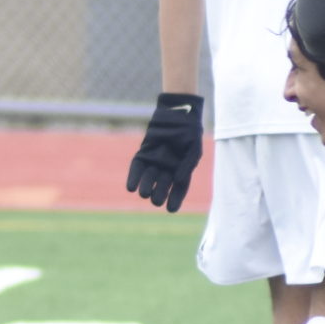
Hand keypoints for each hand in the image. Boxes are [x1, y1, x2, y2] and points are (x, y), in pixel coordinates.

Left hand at [126, 93, 203, 210]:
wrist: (177, 113)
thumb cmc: (189, 132)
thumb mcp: (193, 150)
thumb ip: (187, 166)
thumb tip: (178, 180)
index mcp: (182, 171)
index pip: (178, 190)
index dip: (174, 201)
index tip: (171, 210)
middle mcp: (167, 169)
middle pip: (162, 188)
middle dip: (158, 195)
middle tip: (156, 199)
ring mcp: (155, 162)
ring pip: (149, 180)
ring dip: (146, 188)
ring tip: (144, 193)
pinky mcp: (144, 154)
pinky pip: (137, 168)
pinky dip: (133, 178)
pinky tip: (131, 187)